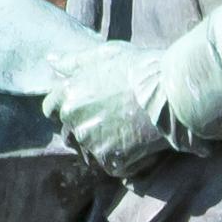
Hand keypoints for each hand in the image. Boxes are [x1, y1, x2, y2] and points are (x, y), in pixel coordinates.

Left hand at [35, 26, 178, 184]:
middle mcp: (74, 120)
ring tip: (129, 132)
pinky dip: (125, 160)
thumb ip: (73, 61)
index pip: (50, 108)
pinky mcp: (110, 160)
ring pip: (90, 151)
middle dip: (86, 129)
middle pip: (70, 133)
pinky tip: (141, 145)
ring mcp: (91, 142)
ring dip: (105, 146)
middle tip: (114, 121)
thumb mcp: (105, 55)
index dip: (67, 108)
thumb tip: (50, 60)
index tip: (85, 108)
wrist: (171, 93)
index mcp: (68, 94)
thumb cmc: (140, 69)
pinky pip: (112, 166)